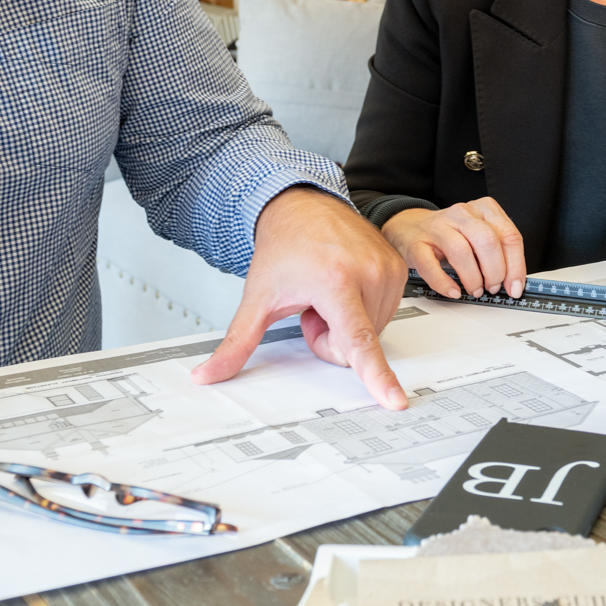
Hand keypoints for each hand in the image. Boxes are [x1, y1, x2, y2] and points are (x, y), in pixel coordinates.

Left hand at [191, 186, 408, 408]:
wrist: (302, 205)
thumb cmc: (284, 246)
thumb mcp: (257, 298)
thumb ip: (236, 343)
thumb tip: (207, 374)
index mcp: (334, 281)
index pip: (358, 340)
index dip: (377, 376)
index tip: (394, 400)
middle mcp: (368, 272)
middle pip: (355, 346)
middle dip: (330, 338)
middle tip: (312, 308)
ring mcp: (387, 268)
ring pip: (373, 333)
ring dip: (348, 324)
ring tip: (327, 294)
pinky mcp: (398, 268)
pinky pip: (385, 314)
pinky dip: (363, 310)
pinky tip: (344, 287)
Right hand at [384, 198, 525, 299]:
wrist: (409, 226)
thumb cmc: (450, 233)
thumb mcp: (479, 234)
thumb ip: (498, 251)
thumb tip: (514, 281)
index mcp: (484, 209)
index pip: (509, 235)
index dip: (515, 266)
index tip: (515, 286)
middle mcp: (462, 213)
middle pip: (488, 241)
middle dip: (496, 271)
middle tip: (493, 287)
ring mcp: (438, 226)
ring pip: (461, 251)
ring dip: (473, 278)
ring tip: (475, 290)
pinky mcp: (417, 243)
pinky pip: (431, 265)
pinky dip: (444, 283)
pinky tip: (453, 291)